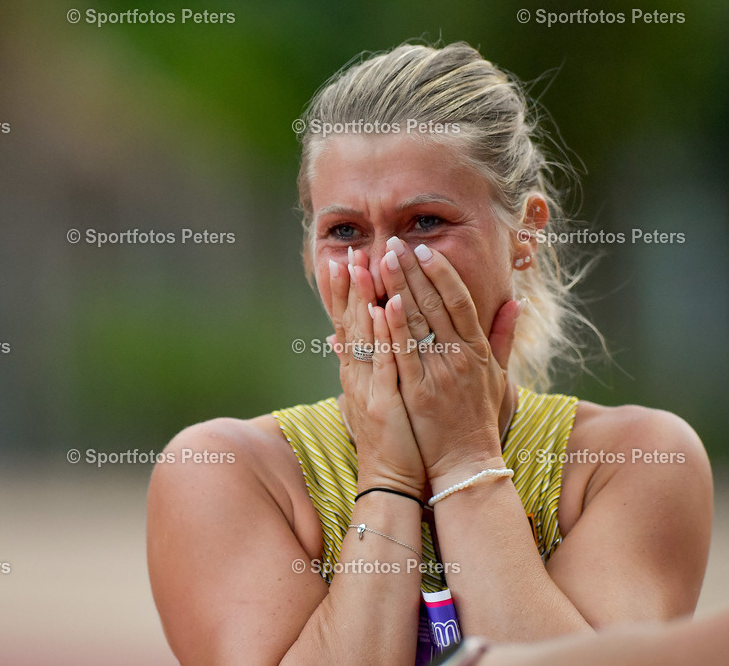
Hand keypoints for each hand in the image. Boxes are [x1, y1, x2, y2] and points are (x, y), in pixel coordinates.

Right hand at [329, 248, 425, 497]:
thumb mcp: (370, 395)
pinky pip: (385, 362)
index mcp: (358, 371)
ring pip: (365, 335)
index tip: (342, 258)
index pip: (347, 323)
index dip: (342, 292)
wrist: (390, 480)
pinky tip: (387, 308)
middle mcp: (358, 374)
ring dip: (363, 298)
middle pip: (350, 322)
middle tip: (348, 250)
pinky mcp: (385, 402)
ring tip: (363, 265)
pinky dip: (386, 334)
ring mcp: (369, 387)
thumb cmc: (389, 438)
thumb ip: (360, 364)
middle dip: (348, 285)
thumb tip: (338, 341)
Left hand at [378, 238, 524, 493]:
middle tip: (394, 243)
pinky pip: (404, 353)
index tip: (424, 249)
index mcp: (476, 350)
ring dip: (398, 288)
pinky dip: (393, 328)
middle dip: (413, 271)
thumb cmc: (480, 420)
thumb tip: (517, 301)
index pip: (460, 300)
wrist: (466, 464)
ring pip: (417, 322)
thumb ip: (504, 337)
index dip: (442, 272)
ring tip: (381, 260)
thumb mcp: (499, 376)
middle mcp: (459, 356)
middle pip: (435, 303)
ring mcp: (438, 373)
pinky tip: (381, 304)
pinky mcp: (417, 391)